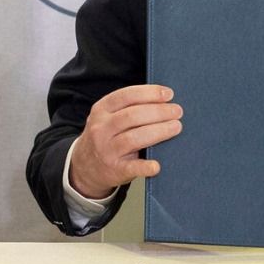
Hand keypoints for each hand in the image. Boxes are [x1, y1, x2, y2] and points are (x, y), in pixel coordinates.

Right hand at [68, 84, 182, 199]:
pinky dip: (145, 167)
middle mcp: (101, 129)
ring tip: (176, 127)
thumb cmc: (106, 136)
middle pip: (132, 116)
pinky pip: (131, 168)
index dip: (149, 93)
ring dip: (159, 131)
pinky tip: (157, 165)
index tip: (169, 94)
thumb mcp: (108, 117)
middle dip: (159, 112)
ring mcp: (106, 150)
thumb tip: (164, 99)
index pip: (126, 96)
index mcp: (101, 110)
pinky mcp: (114, 169)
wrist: (86, 166)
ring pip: (134, 138)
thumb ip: (128, 107)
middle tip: (177, 111)